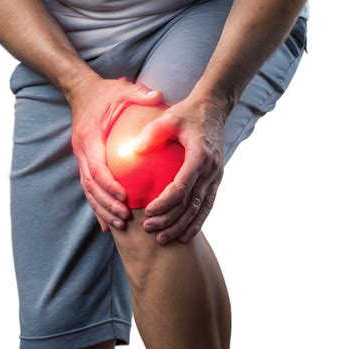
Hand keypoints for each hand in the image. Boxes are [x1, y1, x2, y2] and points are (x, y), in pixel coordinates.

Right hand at [69, 74, 162, 232]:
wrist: (81, 91)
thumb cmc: (105, 93)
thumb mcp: (122, 89)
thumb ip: (139, 93)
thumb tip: (158, 95)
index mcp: (90, 137)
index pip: (97, 167)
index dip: (109, 185)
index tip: (124, 198)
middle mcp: (82, 150)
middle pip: (90, 185)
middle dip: (105, 204)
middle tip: (124, 218)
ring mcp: (80, 157)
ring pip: (87, 190)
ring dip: (101, 209)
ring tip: (119, 224)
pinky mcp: (84, 161)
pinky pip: (89, 187)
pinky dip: (97, 205)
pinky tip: (107, 223)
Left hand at [131, 96, 225, 243]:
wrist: (212, 109)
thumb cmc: (187, 113)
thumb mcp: (169, 117)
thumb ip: (152, 132)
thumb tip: (133, 150)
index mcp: (199, 155)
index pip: (182, 186)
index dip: (164, 202)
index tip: (147, 212)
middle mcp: (211, 169)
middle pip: (190, 203)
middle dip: (169, 220)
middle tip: (148, 229)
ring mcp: (215, 176)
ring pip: (200, 210)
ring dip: (181, 226)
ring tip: (162, 239)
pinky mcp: (215, 180)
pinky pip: (207, 206)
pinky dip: (196, 223)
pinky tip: (184, 235)